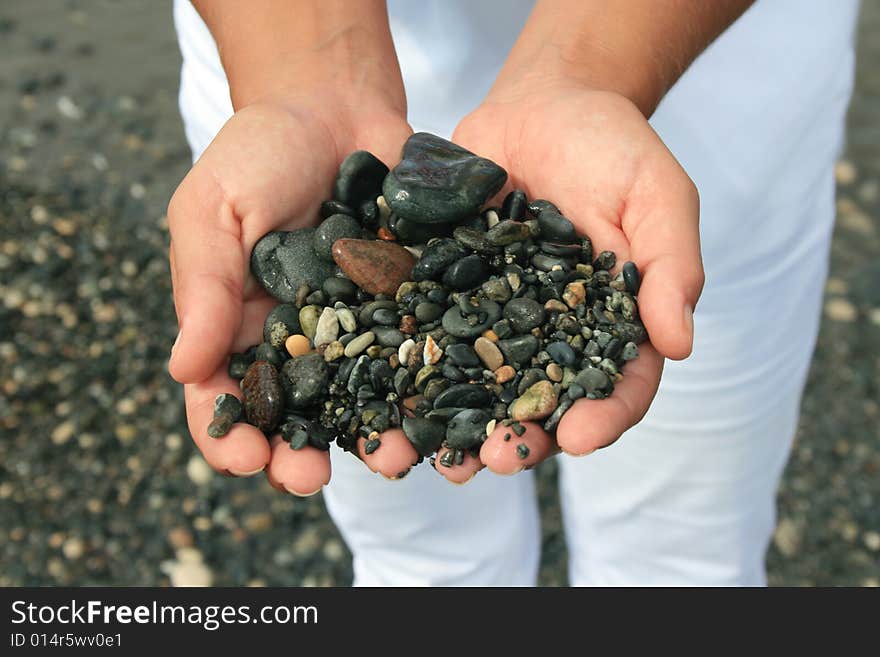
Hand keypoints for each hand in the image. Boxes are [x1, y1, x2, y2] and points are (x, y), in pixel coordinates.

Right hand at [168, 98, 419, 494]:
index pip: (223, 396)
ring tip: (395, 458)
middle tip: (309, 478)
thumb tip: (184, 370)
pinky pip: (421, 356)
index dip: (228, 434)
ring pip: (366, 401)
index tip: (245, 456)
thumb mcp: (214, 210)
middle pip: (297, 416)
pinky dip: (435, 387)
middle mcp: (301, 341)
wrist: (334, 105)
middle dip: (300, 454)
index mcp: (238, 326)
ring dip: (377, 437)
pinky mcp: (411, 307)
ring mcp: (359, 330)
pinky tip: (450, 411)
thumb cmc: (259, 153)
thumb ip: (202, 286)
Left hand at [434, 87, 703, 482]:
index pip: (618, 381)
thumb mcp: (657, 195)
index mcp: (611, 322)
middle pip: (541, 399)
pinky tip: (390, 396)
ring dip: (461, 424)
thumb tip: (680, 345)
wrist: (546, 103)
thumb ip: (670, 265)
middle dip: (523, 437)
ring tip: (440, 459)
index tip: (578, 438)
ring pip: (479, 383)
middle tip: (499, 462)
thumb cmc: (613, 148)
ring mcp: (496, 316)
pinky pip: (427, 333)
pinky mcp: (448, 290)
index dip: (603, 415)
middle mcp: (552, 332)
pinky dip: (411, 366)